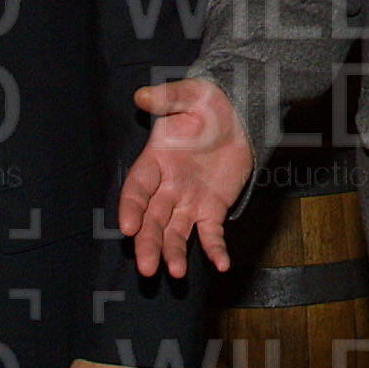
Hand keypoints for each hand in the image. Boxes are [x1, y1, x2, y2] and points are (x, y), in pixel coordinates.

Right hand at [120, 77, 253, 277]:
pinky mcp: (212, 208)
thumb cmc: (208, 103)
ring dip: (174, 252)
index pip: (137, 189)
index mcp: (155, 161)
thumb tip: (142, 95)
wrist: (239, 113)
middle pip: (152, 220)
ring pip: (176, 232)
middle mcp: (167, 187)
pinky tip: (221, 265)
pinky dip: (215, 249)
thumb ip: (167, 98)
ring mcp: (189, 200)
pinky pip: (211, 233)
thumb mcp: (189, 95)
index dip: (131, 208)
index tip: (129, 227)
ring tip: (176, 272)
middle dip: (148, 243)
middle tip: (147, 267)